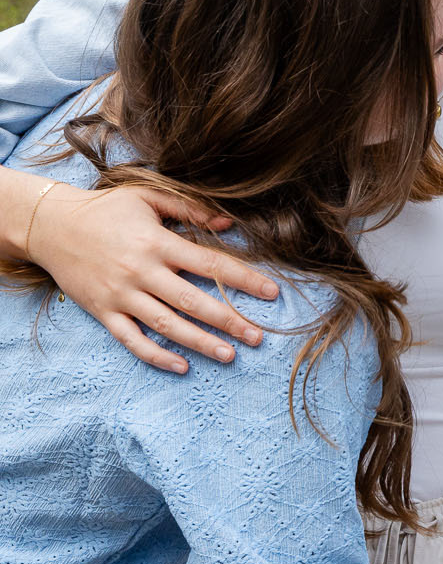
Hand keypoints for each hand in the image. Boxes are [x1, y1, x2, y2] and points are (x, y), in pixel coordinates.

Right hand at [26, 183, 276, 373]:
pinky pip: (132, 340)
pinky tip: (182, 366)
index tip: (271, 293)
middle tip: (258, 337)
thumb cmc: (106, 209)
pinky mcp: (104, 312)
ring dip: (200, 343)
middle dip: (229, 320)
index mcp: (158, 243)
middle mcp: (142, 272)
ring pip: (166, 325)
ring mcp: (121, 295)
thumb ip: (190, 208)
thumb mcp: (148, 197)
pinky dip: (156, 355)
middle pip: (193, 301)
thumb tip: (228, 223)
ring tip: (230, 355)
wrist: (51, 227)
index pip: (210, 264)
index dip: (243, 279)